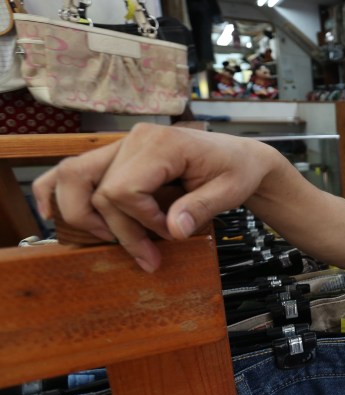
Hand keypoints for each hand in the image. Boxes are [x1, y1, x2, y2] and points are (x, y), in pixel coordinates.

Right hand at [33, 123, 277, 272]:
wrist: (240, 157)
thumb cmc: (237, 170)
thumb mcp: (230, 191)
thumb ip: (202, 208)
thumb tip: (173, 231)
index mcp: (162, 143)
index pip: (124, 190)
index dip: (141, 221)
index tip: (169, 233)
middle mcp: (135, 139)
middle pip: (98, 190)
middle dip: (118, 229)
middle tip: (148, 255)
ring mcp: (122, 144)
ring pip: (74, 177)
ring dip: (82, 215)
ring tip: (108, 241)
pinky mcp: (117, 154)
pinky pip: (74, 169)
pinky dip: (56, 191)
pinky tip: (53, 215)